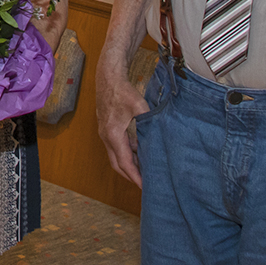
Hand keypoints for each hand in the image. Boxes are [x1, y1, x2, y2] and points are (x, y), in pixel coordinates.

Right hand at [96, 64, 151, 186]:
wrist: (108, 78)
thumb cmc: (122, 91)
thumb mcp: (140, 106)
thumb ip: (149, 122)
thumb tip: (161, 135)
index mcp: (113, 135)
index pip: (125, 163)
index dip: (135, 177)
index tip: (144, 187)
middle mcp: (106, 137)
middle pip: (117, 164)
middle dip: (131, 175)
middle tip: (145, 183)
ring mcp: (104, 133)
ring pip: (116, 156)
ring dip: (129, 164)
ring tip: (145, 169)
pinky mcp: (106, 128)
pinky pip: (116, 147)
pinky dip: (127, 153)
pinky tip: (139, 151)